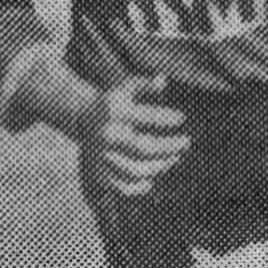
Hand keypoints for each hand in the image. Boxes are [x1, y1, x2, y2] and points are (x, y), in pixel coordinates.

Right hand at [81, 74, 189, 197]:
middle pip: (143, 148)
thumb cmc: (112, 102)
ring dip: (160, 166)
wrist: (81, 118)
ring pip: (135, 170)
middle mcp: (106, 134)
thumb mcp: (125, 88)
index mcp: (112, 112)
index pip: (146, 117)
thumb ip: (143, 84)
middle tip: (186, 142)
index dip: (167, 118)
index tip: (181, 118)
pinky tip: (151, 180)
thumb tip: (162, 80)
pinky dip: (138, 187)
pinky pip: (121, 186)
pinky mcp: (97, 172)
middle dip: (170, 147)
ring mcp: (100, 155)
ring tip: (175, 158)